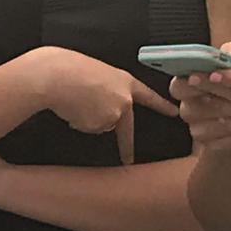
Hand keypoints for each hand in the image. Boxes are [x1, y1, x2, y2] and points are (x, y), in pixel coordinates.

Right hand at [32, 46, 177, 164]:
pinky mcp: (99, 125)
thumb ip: (109, 92)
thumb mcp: (99, 74)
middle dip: (126, 147)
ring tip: (76, 101)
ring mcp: (113, 114)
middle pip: (125, 126)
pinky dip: (80, 122)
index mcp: (126, 82)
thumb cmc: (71, 70)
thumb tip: (105, 112)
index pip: (149, 96)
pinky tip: (73, 109)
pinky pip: (89, 128)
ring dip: (89, 119)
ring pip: (101, 125)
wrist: (55, 76)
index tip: (175, 113)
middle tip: (128, 160)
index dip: (162, 105)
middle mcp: (125, 100)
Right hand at [174, 38, 230, 152]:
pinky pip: (216, 145)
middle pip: (189, 110)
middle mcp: (187, 108)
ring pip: (203, 129)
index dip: (195, 84)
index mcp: (185, 83)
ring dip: (225, 122)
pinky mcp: (209, 145)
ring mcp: (196, 128)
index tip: (214, 79)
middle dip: (214, 104)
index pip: (178, 87)